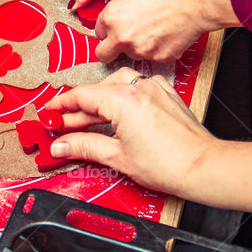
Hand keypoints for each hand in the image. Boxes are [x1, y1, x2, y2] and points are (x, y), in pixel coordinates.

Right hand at [43, 66, 215, 195]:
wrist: (201, 166)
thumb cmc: (168, 164)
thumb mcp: (117, 157)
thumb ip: (84, 147)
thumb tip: (61, 145)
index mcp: (123, 99)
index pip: (82, 95)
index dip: (61, 105)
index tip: (50, 113)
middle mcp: (139, 87)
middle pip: (97, 91)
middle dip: (78, 109)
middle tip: (63, 126)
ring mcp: (155, 88)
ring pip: (117, 85)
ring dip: (100, 100)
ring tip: (89, 120)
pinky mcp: (166, 95)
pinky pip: (138, 86)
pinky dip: (124, 96)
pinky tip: (118, 111)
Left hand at [94, 0, 237, 64]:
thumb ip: (123, 9)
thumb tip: (121, 17)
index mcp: (113, 16)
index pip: (98, 32)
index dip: (108, 30)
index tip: (113, 30)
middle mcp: (122, 36)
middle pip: (104, 54)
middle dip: (111, 49)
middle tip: (122, 42)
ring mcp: (140, 50)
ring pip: (131, 55)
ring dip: (139, 47)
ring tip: (155, 29)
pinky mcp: (159, 58)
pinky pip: (152, 57)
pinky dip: (157, 49)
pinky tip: (166, 33)